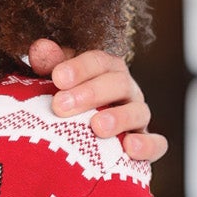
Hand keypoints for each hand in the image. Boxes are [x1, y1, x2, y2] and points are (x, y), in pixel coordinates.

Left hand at [27, 40, 165, 163]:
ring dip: (119, 118)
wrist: (76, 140)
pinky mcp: (146, 144)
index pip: (99, 62)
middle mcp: (126, 91)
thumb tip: (40, 47)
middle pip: (118, 84)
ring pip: (138, 112)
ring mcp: (137, 117)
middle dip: (90, 93)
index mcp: (106, 71)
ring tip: (97, 126)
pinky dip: (147, 145)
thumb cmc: (66, 103)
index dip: (79, 68)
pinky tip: (130, 148)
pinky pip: (157, 144)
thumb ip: (49, 65)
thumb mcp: (56, 83)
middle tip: (61, 106)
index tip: (57, 78)